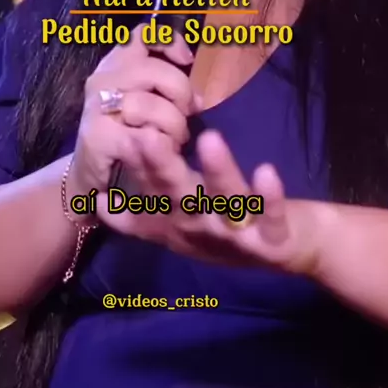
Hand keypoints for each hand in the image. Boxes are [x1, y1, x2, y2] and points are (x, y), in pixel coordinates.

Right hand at [68, 25, 199, 200]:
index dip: (168, 42)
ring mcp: (97, 107)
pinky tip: (162, 151)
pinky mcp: (98, 137)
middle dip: (180, 94)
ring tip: (175, 139)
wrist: (93, 176)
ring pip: (149, 104)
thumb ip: (170, 92)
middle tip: (186, 115)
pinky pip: (142, 135)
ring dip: (172, 125)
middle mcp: (102, 80)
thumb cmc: (127, 135)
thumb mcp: (149, 105)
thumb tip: (199, 100)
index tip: (187, 61)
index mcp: (116, 65)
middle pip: (153, 70)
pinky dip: (159, 145)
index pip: (141, 35)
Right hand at [96, 128, 323, 276]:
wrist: (291, 252)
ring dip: (218, 172)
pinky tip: (266, 170)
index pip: (147, 195)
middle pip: (177, 197)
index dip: (130, 173)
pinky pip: (270, 216)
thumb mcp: (179, 224)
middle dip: (160, 168)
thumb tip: (97, 200)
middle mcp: (201, 231)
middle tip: (144, 135)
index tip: (113, 144)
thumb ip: (141, 213)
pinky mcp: (274, 239)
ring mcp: (237, 238)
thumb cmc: (228, 228)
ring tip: (210, 138)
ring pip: (225, 202)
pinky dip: (268, 197)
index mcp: (178, 224)